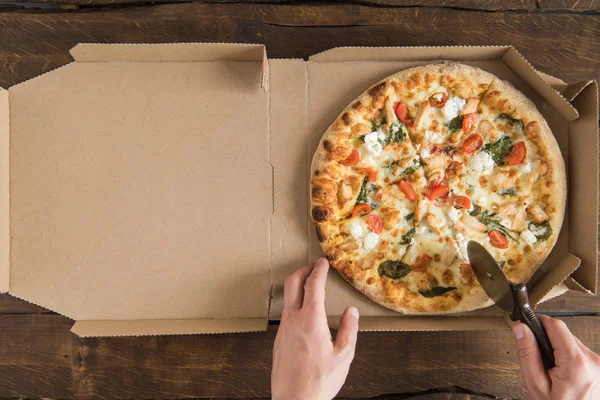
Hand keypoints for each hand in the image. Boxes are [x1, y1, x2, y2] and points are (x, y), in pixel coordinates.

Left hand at [271, 258, 358, 399]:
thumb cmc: (319, 381)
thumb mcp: (343, 356)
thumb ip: (349, 330)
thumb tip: (351, 311)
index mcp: (311, 320)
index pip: (313, 285)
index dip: (319, 270)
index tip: (324, 262)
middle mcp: (293, 320)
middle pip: (292, 283)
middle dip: (303, 270)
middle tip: (313, 267)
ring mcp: (283, 329)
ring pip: (287, 298)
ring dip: (297, 287)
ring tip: (310, 288)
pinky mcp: (278, 340)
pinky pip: (286, 314)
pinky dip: (294, 304)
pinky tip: (305, 314)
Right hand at [512, 314, 599, 398]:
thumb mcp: (535, 384)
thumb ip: (527, 353)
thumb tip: (520, 329)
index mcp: (576, 363)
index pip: (556, 326)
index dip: (539, 322)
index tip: (528, 324)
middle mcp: (593, 361)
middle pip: (565, 334)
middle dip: (549, 341)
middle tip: (539, 359)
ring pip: (573, 343)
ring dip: (560, 350)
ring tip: (553, 371)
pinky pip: (582, 354)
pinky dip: (570, 359)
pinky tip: (564, 374)